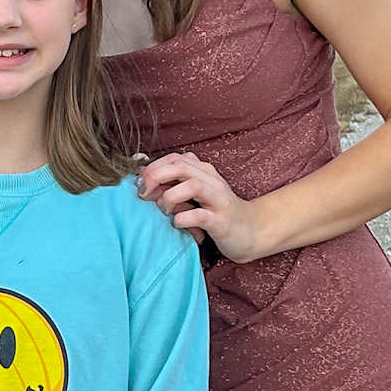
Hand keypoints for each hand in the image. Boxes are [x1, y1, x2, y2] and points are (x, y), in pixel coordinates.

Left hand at [138, 151, 267, 262]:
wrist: (251, 232)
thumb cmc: (217, 213)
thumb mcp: (195, 194)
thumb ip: (174, 183)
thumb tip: (143, 176)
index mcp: (204, 172)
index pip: (174, 158)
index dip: (152, 167)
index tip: (139, 184)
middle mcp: (212, 181)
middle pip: (180, 166)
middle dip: (155, 177)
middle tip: (144, 194)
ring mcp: (219, 201)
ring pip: (193, 185)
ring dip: (170, 197)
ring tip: (164, 210)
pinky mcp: (222, 222)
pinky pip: (200, 216)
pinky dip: (183, 219)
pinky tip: (177, 224)